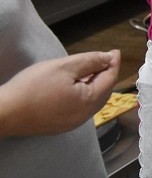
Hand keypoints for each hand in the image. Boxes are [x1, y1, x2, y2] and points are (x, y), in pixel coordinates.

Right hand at [0, 49, 120, 136]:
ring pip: (92, 100)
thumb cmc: (32, 87)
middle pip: (103, 91)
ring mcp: (72, 123)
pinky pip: (80, 107)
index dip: (113, 63)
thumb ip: (90, 61)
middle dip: (106, 74)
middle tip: (106, 59)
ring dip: (96, 84)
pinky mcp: (60, 125)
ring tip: (93, 69)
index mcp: (88, 101)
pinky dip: (84, 94)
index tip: (114, 52)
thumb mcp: (64, 67)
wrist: (4, 112)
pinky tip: (78, 85)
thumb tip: (109, 58)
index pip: (109, 79)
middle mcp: (84, 116)